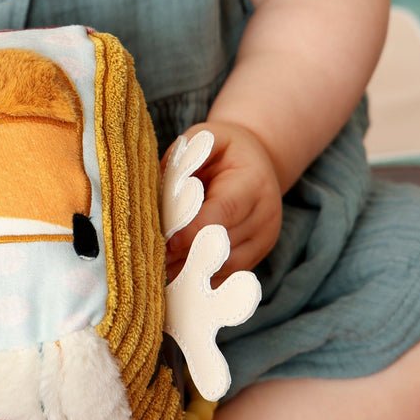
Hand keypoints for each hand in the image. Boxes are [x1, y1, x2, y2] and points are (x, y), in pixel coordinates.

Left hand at [163, 120, 281, 280]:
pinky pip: (227, 277)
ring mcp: (263, 240)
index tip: (167, 241)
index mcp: (253, 183)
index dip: (194, 229)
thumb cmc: (226, 150)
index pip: (223, 212)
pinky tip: (175, 280)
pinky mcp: (256, 257)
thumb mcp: (210, 138)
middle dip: (187, 254)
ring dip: (193, 272)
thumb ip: (186, 157)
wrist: (259, 163)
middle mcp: (265, 216)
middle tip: (154, 260)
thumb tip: (162, 186)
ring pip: (227, 267)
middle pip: (224, 244)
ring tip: (160, 273)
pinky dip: (202, 280)